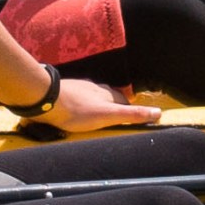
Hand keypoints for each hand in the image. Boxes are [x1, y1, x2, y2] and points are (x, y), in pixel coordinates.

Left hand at [39, 75, 159, 133]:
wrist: (47, 100)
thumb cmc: (78, 110)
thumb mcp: (108, 115)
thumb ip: (132, 114)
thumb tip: (158, 112)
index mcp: (106, 94)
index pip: (123, 100)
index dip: (129, 108)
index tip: (133, 116)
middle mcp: (94, 88)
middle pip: (108, 96)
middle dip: (114, 104)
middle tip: (117, 114)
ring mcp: (78, 89)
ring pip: (92, 95)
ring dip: (97, 103)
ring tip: (98, 113)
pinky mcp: (64, 92)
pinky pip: (77, 98)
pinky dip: (80, 103)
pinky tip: (76, 109)